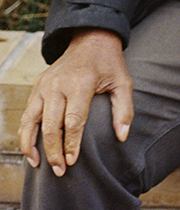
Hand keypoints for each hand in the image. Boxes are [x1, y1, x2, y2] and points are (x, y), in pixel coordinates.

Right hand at [19, 29, 132, 175]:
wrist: (91, 39)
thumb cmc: (109, 64)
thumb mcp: (123, 82)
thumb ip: (124, 110)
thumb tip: (122, 136)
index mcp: (80, 83)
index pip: (72, 121)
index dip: (71, 144)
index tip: (72, 161)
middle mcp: (58, 85)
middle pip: (50, 125)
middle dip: (53, 151)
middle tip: (59, 171)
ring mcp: (44, 85)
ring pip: (31, 121)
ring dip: (31, 145)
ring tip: (38, 164)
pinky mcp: (37, 86)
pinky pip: (27, 114)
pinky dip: (25, 132)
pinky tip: (30, 148)